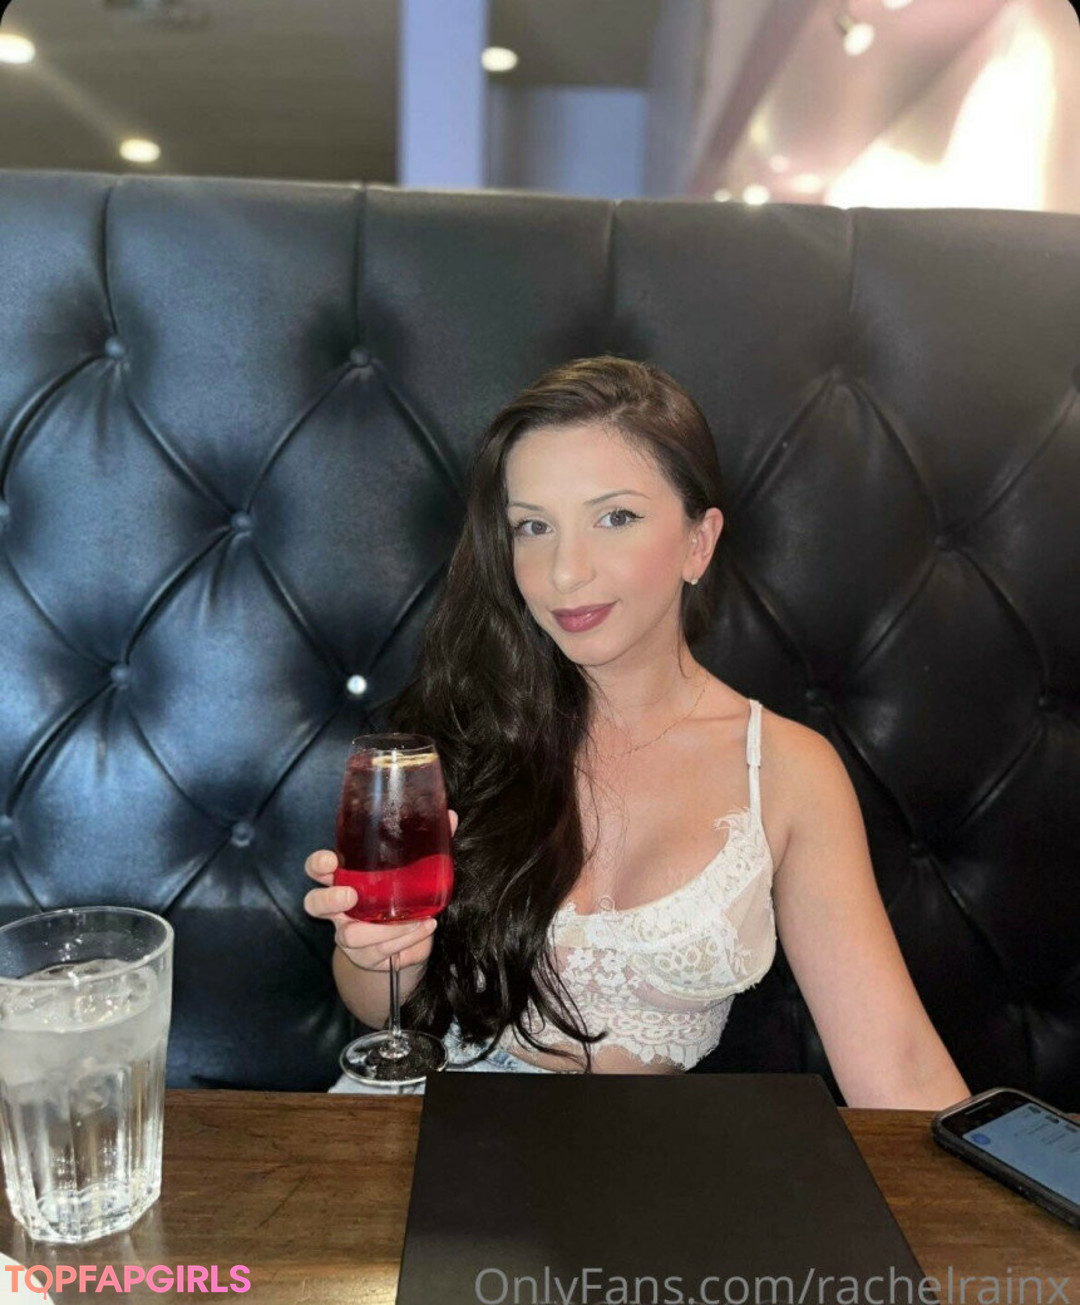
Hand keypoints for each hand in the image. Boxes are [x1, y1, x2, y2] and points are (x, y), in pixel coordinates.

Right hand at [303, 809, 457, 972]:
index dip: (318, 865)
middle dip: (329, 900)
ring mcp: (350, 935)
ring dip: (383, 928)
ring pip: (350, 936)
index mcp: (345, 880)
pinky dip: (406, 940)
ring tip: (413, 920)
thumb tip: (450, 816)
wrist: (401, 947)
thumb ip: (426, 846)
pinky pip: (381, 952)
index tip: (331, 861)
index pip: (317, 870)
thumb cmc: (401, 899)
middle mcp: (340, 910)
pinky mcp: (367, 957)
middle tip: (350, 896)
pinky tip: (425, 927)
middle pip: (315, 904)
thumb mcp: (410, 872)